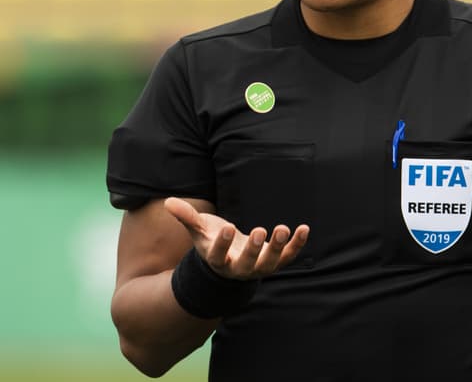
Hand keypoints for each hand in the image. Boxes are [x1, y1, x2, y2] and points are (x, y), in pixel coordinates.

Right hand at [163, 197, 309, 279]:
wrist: (231, 259)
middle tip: (258, 230)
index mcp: (218, 261)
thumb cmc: (213, 240)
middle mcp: (239, 269)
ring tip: (282, 229)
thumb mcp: (199, 229)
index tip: (226, 228)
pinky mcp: (275, 262)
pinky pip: (288, 257)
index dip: (222, 244)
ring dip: (278, 248)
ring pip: (270, 264)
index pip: (218, 256)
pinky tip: (304, 228)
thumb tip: (167, 202)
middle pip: (247, 265)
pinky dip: (297, 244)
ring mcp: (259, 267)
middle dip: (253, 249)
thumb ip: (187, 217)